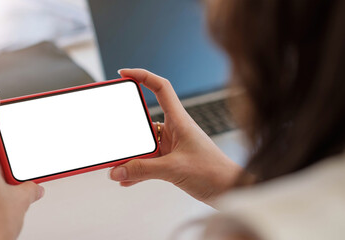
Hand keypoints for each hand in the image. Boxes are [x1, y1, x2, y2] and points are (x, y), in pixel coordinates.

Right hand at [110, 69, 240, 205]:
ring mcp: (173, 145)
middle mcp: (175, 130)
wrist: (230, 189)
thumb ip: (143, 170)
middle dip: (128, 128)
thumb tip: (118, 170)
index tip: (124, 74)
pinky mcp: (172, 161)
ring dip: (132, 154)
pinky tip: (127, 179)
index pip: (161, 88)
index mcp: (179, 120)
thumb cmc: (214, 172)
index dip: (142, 76)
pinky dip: (137, 169)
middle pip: (145, 120)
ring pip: (145, 144)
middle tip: (114, 133)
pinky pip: (149, 161)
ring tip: (118, 164)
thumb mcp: (174, 169)